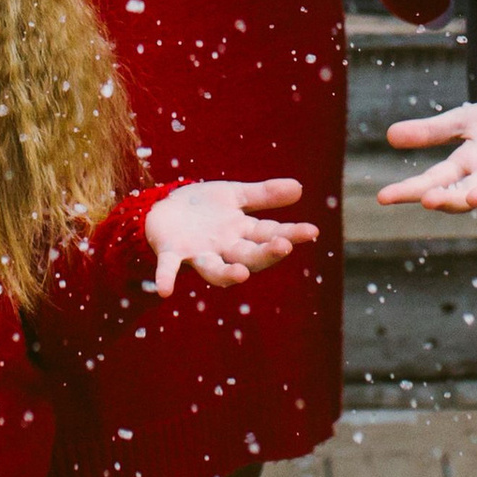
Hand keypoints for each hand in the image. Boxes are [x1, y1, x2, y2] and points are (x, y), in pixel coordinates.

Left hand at [143, 178, 318, 293]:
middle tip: (284, 246)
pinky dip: (166, 278)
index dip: (290, 234)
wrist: (164, 209)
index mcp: (240, 231)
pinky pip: (169, 267)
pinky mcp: (171, 252)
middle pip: (248, 255)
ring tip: (241, 275)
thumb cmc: (205, 208)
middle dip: (266, 253)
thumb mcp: (235, 195)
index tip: (311, 231)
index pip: (269, 234)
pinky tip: (166, 289)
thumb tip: (299, 188)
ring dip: (227, 274)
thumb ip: (264, 195)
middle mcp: (222, 247)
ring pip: (214, 269)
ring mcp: (198, 252)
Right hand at [380, 101, 476, 212]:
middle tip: (427, 200)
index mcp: (468, 164)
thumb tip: (389, 135)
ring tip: (476, 197)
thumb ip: (431, 132)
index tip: (383, 198)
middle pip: (466, 193)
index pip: (435, 180)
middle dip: (448, 198)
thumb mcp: (463, 123)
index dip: (411, 189)